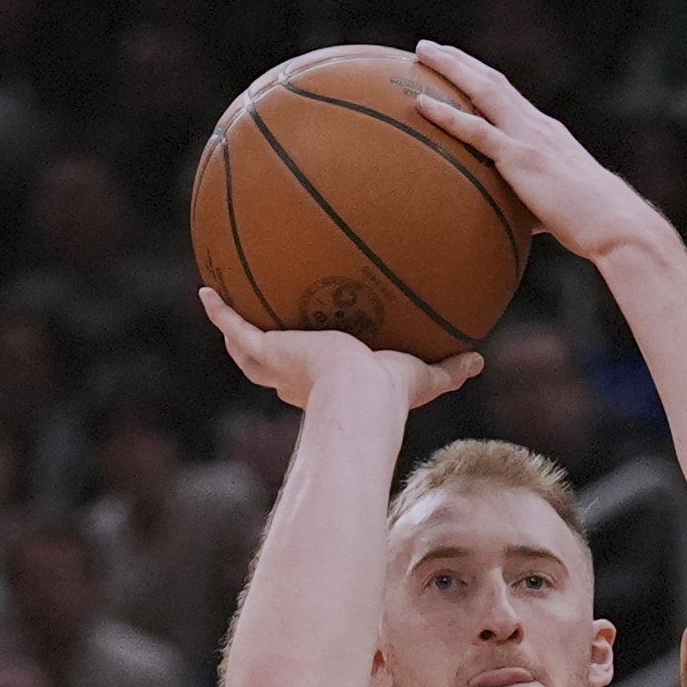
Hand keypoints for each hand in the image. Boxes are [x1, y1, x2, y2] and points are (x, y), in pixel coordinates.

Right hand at [198, 288, 480, 413]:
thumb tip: (480, 360)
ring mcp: (277, 365)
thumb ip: (448, 369)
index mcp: (327, 386)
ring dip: (231, 329)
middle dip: (265, 352)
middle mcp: (297, 379)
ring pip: (245, 350)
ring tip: (219, 304)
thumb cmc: (390, 396)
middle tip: (259, 333)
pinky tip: (205, 290)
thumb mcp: (422, 376)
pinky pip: (234, 328)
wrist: (361, 396)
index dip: (308, 368)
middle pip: (272, 367)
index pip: (312, 378)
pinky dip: (218, 312)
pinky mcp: (267, 349)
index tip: (311, 354)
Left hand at [411, 42, 662, 259]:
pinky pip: (477, 130)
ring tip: (422, 53)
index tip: (458, 66)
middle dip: (460, 61)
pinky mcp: (522, 159)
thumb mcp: (559, 205)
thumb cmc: (593, 224)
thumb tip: (509, 222)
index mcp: (549, 133)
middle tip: (429, 48)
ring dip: (451, 68)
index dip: (481, 77)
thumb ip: (531, 205)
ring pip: (484, 90)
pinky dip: (447, 116)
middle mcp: (539, 126)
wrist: (617, 226)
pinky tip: (422, 104)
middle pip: (493, 80)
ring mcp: (530, 139)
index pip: (510, 94)